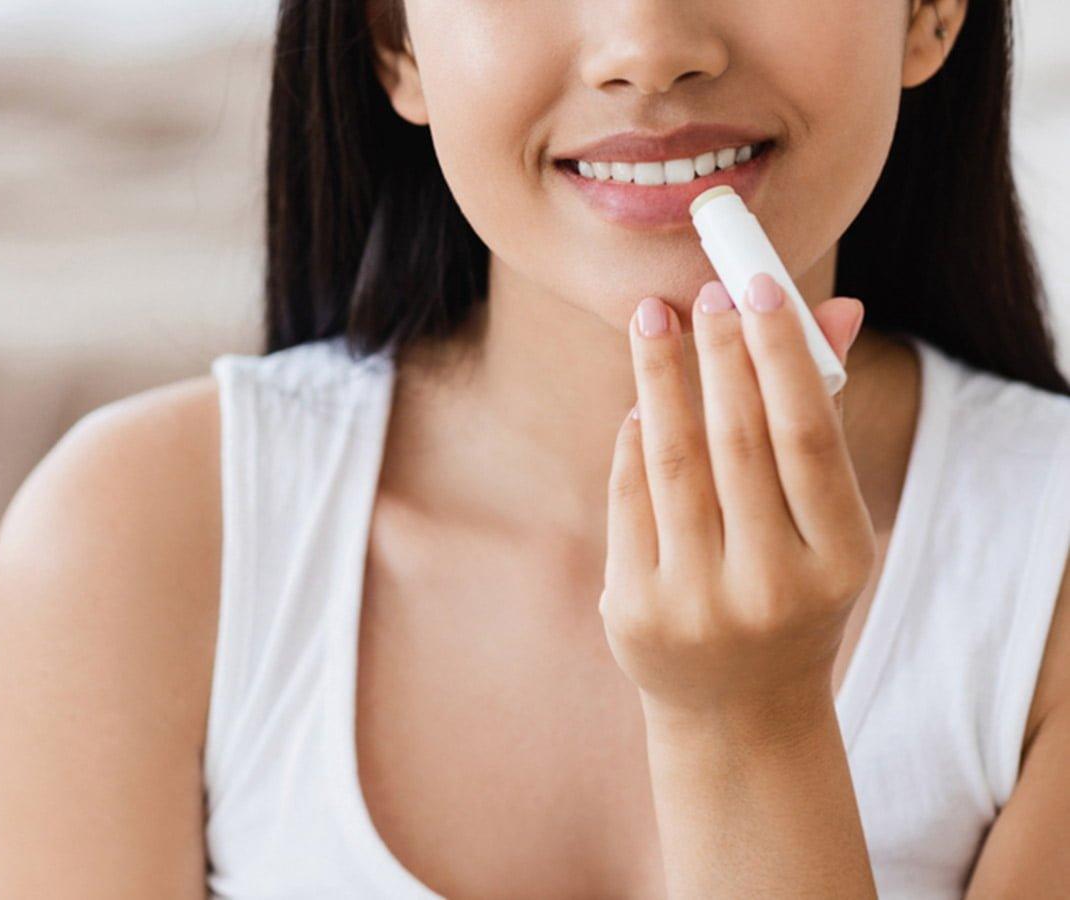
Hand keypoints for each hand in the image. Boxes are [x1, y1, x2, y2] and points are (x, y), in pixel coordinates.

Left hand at [598, 273, 873, 734]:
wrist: (737, 707)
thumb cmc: (791, 591)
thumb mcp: (826, 525)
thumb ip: (823, 419)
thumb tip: (836, 307)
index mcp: (839, 561)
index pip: (807, 435)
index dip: (781, 354)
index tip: (758, 286)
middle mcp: (771, 587)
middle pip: (736, 441)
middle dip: (717, 354)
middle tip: (702, 289)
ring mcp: (698, 604)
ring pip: (672, 462)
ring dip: (660, 378)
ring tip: (652, 318)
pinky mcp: (635, 610)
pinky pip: (629, 498)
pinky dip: (633, 441)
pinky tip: (641, 403)